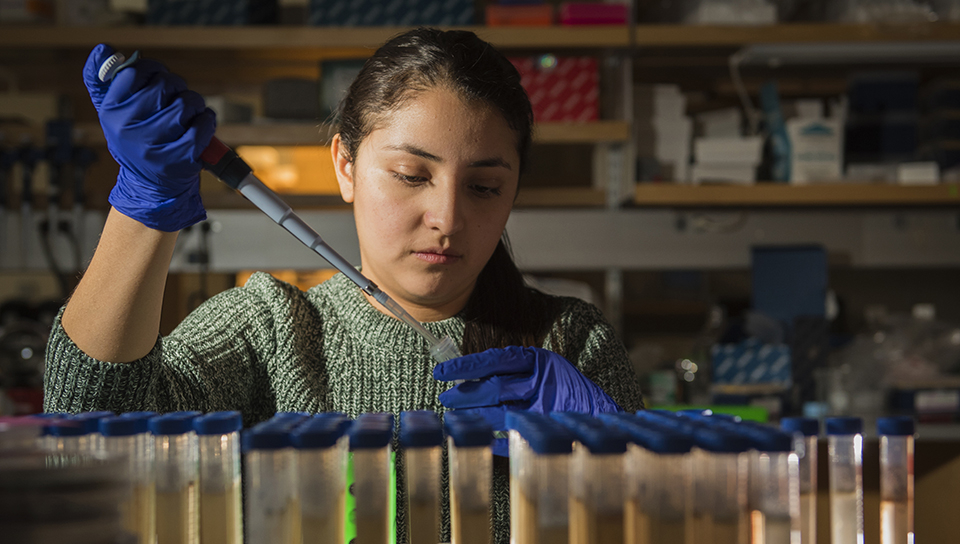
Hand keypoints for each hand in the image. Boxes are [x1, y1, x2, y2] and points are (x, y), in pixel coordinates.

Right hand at [83, 43, 215, 231]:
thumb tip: (103, 49)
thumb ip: (105, 80)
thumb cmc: (136, 142)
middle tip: (179, 96)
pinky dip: (208, 121)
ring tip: (191, 112)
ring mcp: (154, 147)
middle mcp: (128, 130)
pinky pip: (202, 127)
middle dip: (178, 86)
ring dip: (195, 103)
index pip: (135, 73)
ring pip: (186, 104)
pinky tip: (203, 123)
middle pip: (164, 86)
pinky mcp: (179, 161)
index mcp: (111, 113)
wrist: (150, 187)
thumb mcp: (113, 114)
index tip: (160, 76)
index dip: (154, 69)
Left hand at [434, 346, 620, 454]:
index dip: (466, 365)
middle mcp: (542, 380)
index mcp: (538, 360)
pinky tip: (480, 436)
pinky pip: (514, 435)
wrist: (602, 414)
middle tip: (445, 399)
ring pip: (502, 411)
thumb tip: (470, 379)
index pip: (495, 359)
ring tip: (455, 417)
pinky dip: (496, 438)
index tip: (441, 371)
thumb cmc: (566, 390)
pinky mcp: (549, 428)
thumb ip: (512, 373)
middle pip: (496, 386)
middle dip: (467, 394)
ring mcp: (546, 407)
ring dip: (476, 416)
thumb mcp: (542, 371)